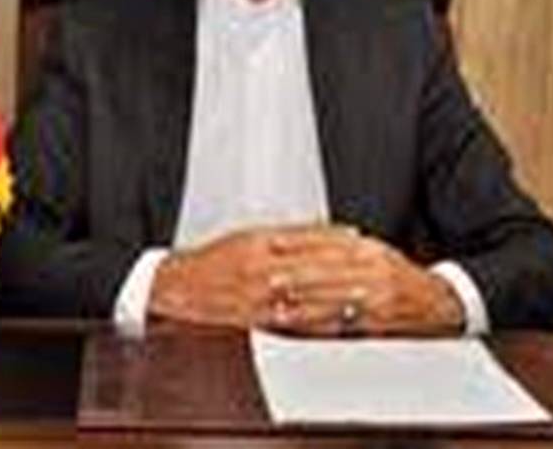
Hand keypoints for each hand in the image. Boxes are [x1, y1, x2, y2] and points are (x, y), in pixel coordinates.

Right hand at [147, 225, 355, 328]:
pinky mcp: (258, 321)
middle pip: (312, 267)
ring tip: (365, 295)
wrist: (180, 288)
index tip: (358, 237)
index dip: (335, 238)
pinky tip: (339, 319)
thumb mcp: (248, 236)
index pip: (305, 237)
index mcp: (259, 243)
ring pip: (308, 296)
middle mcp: (261, 269)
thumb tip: (323, 230)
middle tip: (372, 267)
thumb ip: (285, 235)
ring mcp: (260, 298)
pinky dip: (319, 321)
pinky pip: (295, 322)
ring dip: (339, 296)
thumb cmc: (214, 261)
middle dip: (345, 267)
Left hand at [262, 228, 465, 335]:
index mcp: (368, 248)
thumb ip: (342, 245)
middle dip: (294, 273)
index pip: (327, 242)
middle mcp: (374, 268)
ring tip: (275, 306)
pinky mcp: (381, 321)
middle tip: (265, 276)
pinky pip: (346, 323)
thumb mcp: (374, 253)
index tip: (271, 244)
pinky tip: (302, 327)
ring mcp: (378, 295)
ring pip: (333, 297)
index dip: (297, 242)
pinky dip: (320, 325)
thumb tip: (303, 236)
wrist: (440, 302)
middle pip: (327, 269)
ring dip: (302, 303)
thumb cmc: (400, 279)